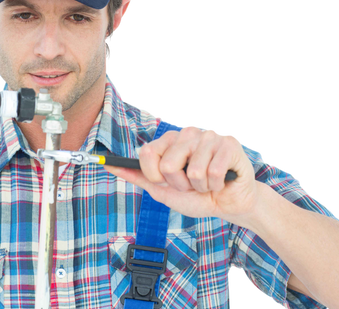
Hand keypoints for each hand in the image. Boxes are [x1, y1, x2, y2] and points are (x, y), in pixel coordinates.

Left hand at [104, 124, 257, 224]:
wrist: (229, 205)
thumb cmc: (196, 195)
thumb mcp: (162, 189)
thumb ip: (138, 176)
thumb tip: (109, 165)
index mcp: (170, 140)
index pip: (147, 152)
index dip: (154, 175)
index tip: (165, 181)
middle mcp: (188, 133)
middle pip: (168, 165)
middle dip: (180, 185)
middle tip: (191, 184)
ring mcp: (209, 137)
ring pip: (193, 172)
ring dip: (200, 187)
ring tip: (207, 183)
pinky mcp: (229, 145)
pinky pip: (213, 172)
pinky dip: (216, 185)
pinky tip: (221, 181)